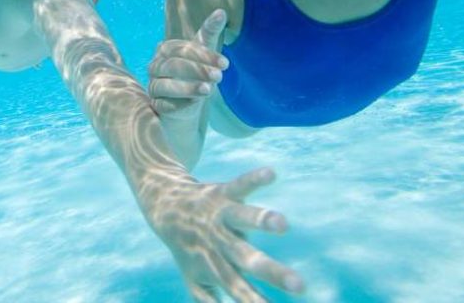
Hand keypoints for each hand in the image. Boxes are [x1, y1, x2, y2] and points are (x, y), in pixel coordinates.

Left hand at [142, 166, 303, 301]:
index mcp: (217, 267)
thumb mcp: (197, 280)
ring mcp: (220, 217)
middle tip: (300, 285)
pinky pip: (240, 185)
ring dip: (261, 220)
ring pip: (242, 218)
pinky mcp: (222, 193)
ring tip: (282, 223)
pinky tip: (271, 174)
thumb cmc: (189, 250)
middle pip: (248, 259)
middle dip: (273, 272)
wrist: (163, 208)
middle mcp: (220, 243)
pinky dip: (254, 179)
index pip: (240, 291)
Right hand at [149, 9, 227, 119]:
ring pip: (166, 85)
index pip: (183, 48)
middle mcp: (155, 66)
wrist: (187, 104)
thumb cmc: (195, 73)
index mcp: (166, 49)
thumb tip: (221, 11)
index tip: (226, 64)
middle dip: (198, 70)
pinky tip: (195, 104)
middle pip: (174, 65)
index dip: (204, 55)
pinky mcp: (155, 105)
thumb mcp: (204, 52)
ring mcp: (153, 86)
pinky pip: (164, 104)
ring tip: (209, 90)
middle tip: (219, 77)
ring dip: (188, 87)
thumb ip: (209, 31)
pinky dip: (180, 104)